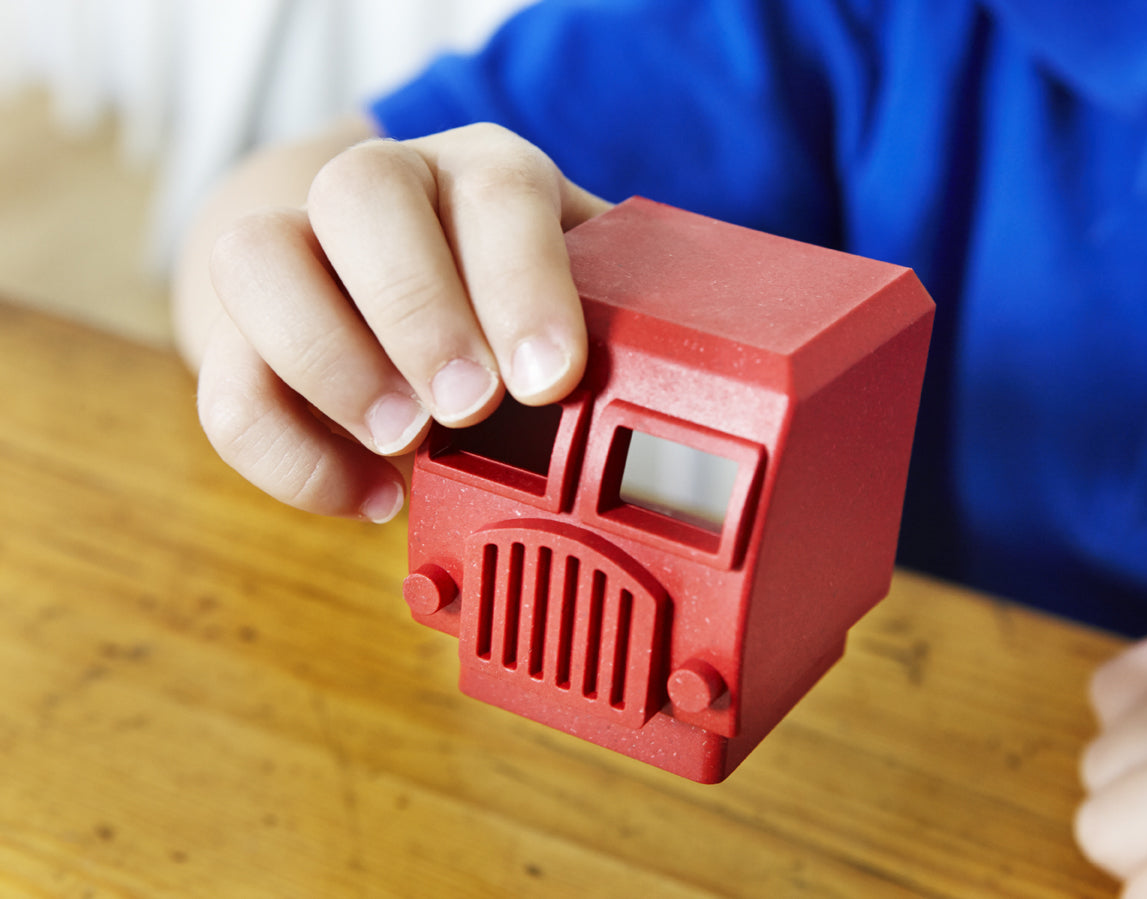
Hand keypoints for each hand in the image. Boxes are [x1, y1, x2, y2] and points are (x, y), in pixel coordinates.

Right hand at [189, 122, 611, 521]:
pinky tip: (371, 496)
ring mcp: (292, 249)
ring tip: (404, 443)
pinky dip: (293, 457)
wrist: (382, 280)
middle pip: (362, 193)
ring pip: (259, 258)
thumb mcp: (575, 295)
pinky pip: (226, 385)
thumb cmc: (504, 301)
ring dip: (335, 361)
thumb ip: (611, 323)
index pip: (495, 190)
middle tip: (469, 406)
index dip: (522, 283)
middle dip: (420, 309)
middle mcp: (379, 189)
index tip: (551, 380)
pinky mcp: (235, 334)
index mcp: (479, 173)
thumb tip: (678, 389)